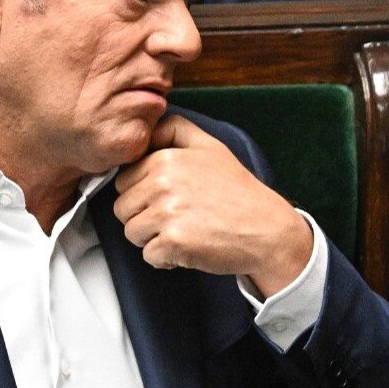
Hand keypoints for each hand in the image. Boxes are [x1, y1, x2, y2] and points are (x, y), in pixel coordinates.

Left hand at [112, 114, 313, 296]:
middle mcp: (163, 183)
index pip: (123, 180)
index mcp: (166, 159)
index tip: (168, 197)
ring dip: (153, 238)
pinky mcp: (173, 242)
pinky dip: (166, 258)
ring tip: (183, 230)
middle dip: (144, 216)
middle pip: (123, 208)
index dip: (142, 193)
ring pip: (132, 233)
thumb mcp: (209, 146)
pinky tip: (188, 246)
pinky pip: (149, 256)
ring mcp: (167, 214)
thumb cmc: (238, 192)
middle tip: (178, 216)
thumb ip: (174, 130)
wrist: (266, 229)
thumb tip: (146, 131)